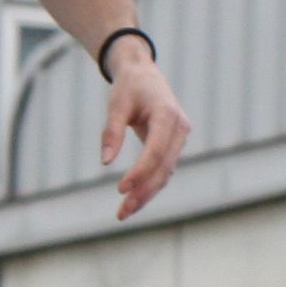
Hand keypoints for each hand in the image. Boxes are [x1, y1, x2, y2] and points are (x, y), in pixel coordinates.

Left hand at [100, 42, 191, 220]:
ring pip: (165, 173)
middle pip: (164, 167)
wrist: (144, 74)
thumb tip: (105, 162)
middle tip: (122, 212)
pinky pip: (163, 170)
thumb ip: (111, 131)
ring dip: (147, 194)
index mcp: (168, 115)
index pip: (156, 151)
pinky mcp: (173, 145)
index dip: (140, 172)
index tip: (120, 189)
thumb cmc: (129, 87)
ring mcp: (180, 138)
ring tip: (124, 212)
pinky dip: (149, 185)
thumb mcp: (116, 104)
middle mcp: (180, 128)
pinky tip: (134, 199)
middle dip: (143, 191)